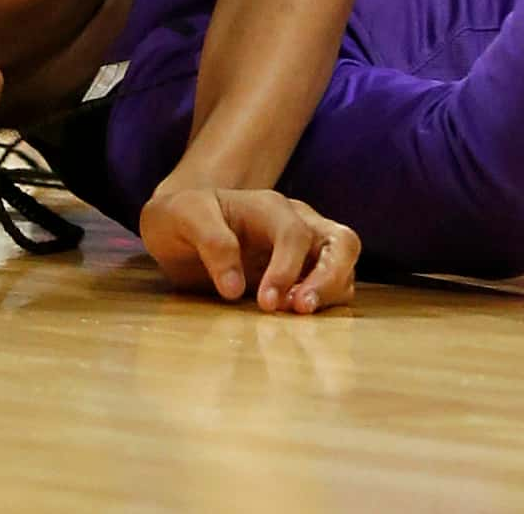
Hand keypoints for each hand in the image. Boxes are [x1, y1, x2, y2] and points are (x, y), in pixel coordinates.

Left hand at [140, 187, 361, 313]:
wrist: (179, 226)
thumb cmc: (181, 217)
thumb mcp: (182, 217)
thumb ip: (210, 242)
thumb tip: (234, 288)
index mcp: (269, 206)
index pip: (295, 233)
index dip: (286, 269)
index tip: (267, 304)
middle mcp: (298, 222)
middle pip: (343, 242)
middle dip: (330, 278)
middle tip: (302, 309)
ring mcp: (306, 248)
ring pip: (344, 267)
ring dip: (328, 295)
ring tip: (294, 317)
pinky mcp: (305, 273)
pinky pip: (333, 287)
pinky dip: (323, 304)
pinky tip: (292, 317)